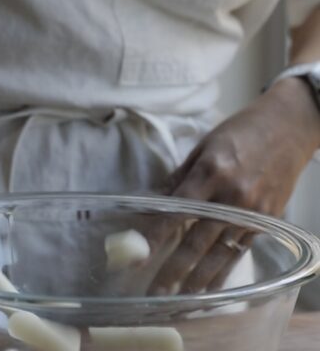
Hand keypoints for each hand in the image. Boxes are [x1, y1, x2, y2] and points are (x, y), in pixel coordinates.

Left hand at [146, 79, 319, 294]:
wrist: (288, 128)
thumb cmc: (241, 131)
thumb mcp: (204, 145)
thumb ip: (180, 177)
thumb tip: (154, 202)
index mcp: (212, 170)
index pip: (177, 210)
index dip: (156, 234)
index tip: (139, 254)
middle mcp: (232, 195)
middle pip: (197, 240)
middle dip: (174, 268)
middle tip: (155, 291)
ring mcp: (252, 212)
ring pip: (220, 253)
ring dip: (198, 280)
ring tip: (180, 299)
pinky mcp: (266, 221)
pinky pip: (240, 251)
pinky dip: (224, 271)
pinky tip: (210, 287)